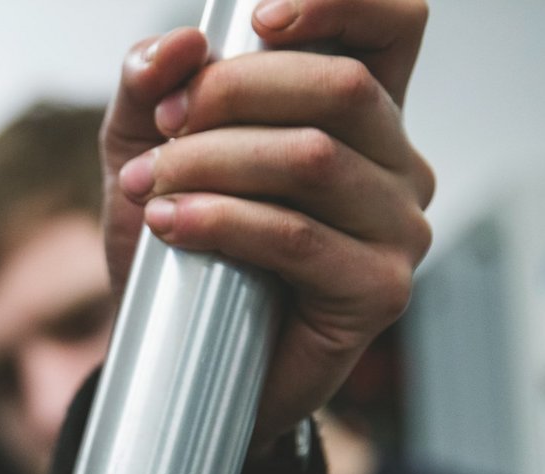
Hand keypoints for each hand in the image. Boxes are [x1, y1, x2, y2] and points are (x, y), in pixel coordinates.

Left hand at [102, 0, 433, 444]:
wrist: (181, 367)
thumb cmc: (180, 255)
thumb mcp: (145, 153)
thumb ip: (150, 88)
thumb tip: (178, 45)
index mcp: (361, 112)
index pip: (393, 23)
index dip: (339, 1)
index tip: (258, 18)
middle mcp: (397, 162)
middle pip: (340, 86)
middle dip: (232, 94)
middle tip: (164, 128)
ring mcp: (399, 227)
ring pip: (314, 159)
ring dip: (213, 162)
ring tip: (152, 187)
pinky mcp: (379, 290)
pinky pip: (299, 236)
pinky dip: (222, 221)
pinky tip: (170, 226)